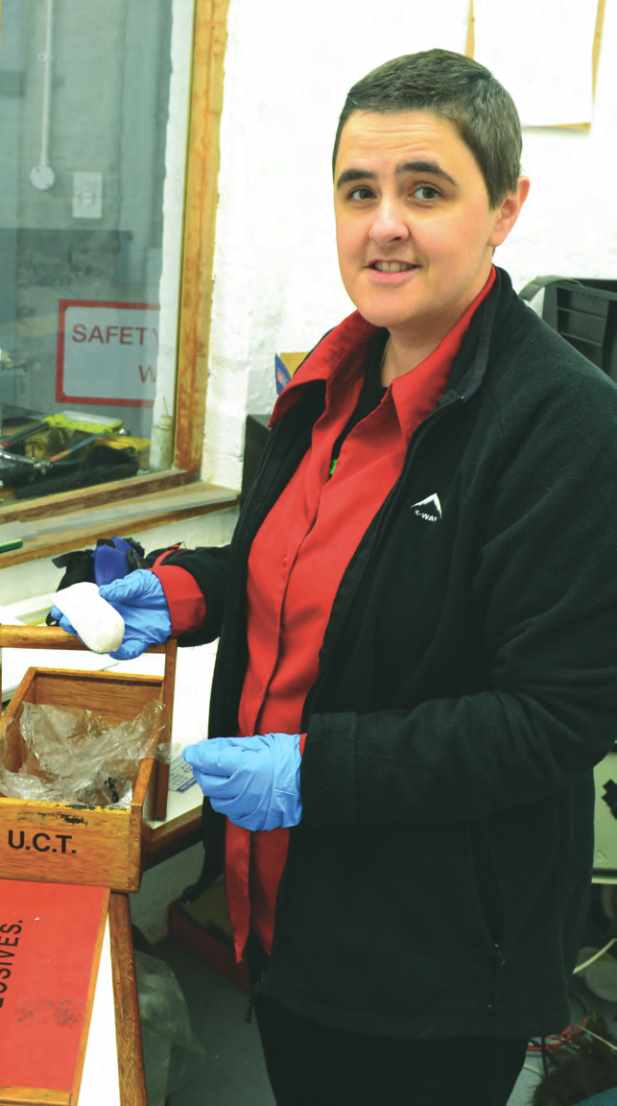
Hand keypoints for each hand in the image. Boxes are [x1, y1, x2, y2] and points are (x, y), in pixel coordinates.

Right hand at [50, 569, 170, 659]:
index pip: (84, 609)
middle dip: (75, 628)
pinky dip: (122, 653)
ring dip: (95, 643)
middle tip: (66, 624)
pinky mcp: (141, 640)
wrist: (176, 596)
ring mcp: (126, 631)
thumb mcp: (136, 581)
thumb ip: (122, 587)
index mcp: (108, 604)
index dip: (70, 611)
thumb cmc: (152, 587)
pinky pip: (129, 650)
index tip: (57, 610)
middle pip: (89, 628)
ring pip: (105, 641)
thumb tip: (104, 592)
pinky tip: (116, 650)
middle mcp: (113, 620)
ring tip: (87, 640)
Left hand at [183, 734, 301, 830]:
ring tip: (223, 779)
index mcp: (244, 767)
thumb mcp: (259, 744)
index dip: (197, 756)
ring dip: (216, 789)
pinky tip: (237, 794)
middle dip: (203, 772)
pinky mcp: (255, 820)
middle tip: (205, 764)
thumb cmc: (289, 757)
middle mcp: (242, 790)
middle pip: (208, 784)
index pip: (209, 762)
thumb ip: (231, 747)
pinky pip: (233, 814)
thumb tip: (208, 748)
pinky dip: (230, 804)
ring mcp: (248, 808)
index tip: (192, 753)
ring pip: (218, 802)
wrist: (313, 779)